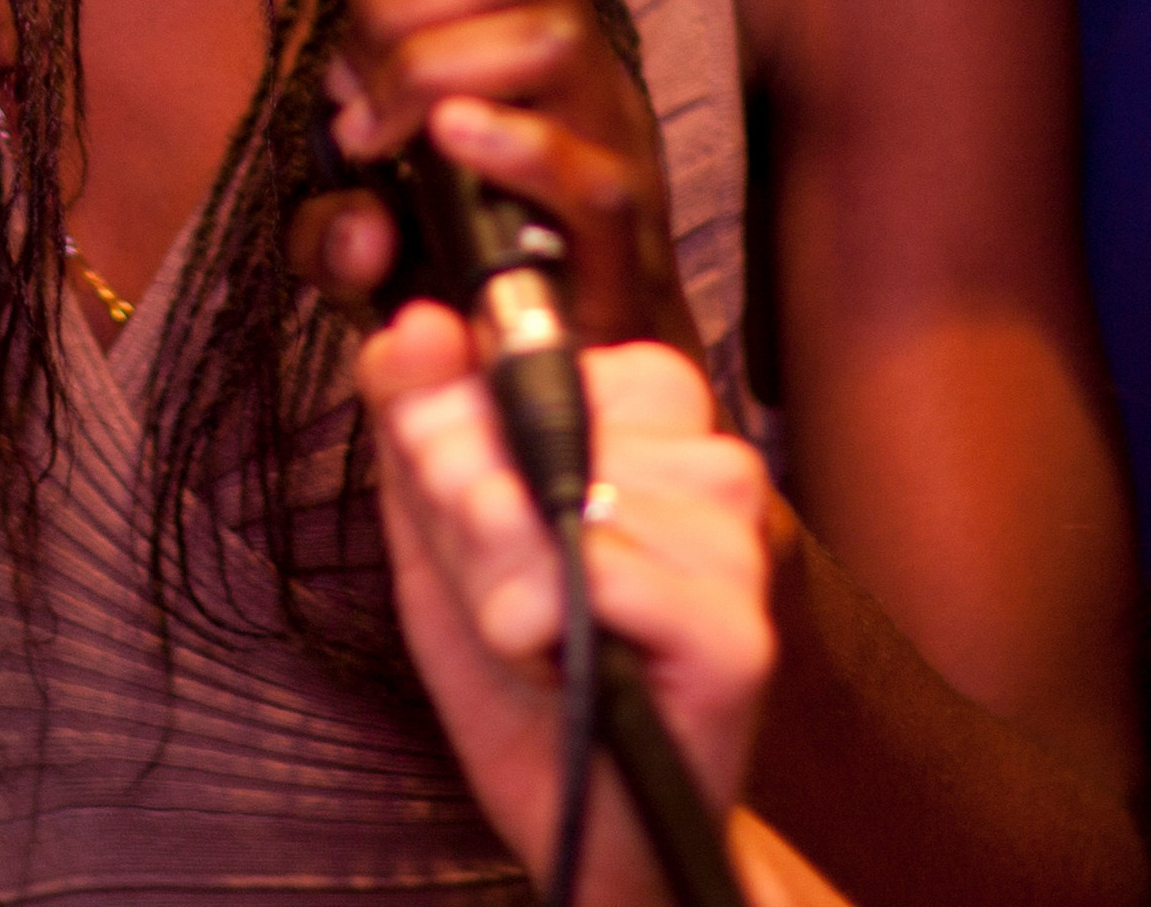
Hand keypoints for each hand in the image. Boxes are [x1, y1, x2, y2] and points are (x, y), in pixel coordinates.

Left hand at [297, 0, 694, 351]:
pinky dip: (508, 146)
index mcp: (550, 45)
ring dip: (432, 65)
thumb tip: (356, 230)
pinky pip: (589, 174)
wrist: (580, 377)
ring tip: (376, 133)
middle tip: (349, 84)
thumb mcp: (378, 241)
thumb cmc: (480, 288)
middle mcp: (590, 81)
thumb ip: (334, 228)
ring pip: (553, 37)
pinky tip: (444, 142)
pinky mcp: (620, 239)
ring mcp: (612, 152)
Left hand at [362, 308, 773, 900]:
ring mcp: (737, 548)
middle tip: (489, 594)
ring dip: (500, 580)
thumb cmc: (526, 680)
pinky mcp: (735, 634)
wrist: (585, 825)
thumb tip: (413, 325)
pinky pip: (597, 576)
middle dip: (468, 512)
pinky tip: (558, 662)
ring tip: (528, 639)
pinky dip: (540, 624)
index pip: (539, 353)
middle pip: (541, 421)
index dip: (467, 426)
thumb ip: (421, 418)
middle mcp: (713, 469)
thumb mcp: (442, 535)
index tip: (456, 503)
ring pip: (562, 498)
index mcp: (656, 426)